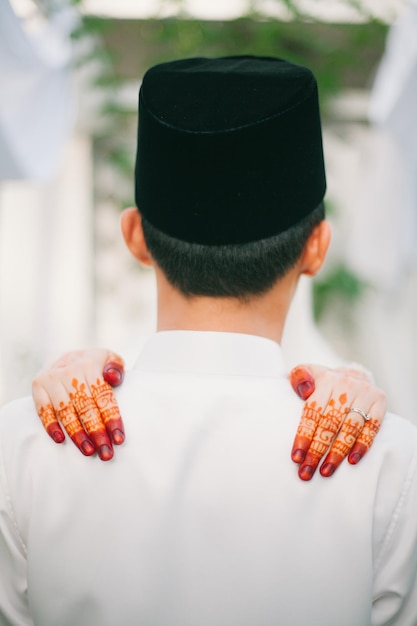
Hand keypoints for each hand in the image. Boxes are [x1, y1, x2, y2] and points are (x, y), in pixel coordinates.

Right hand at [32, 349, 124, 460]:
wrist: (69, 356)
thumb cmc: (95, 364)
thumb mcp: (110, 358)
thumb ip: (116, 367)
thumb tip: (112, 377)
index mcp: (90, 364)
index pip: (103, 396)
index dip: (112, 419)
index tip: (119, 440)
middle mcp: (70, 370)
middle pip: (85, 407)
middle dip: (97, 432)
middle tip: (106, 454)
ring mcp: (52, 378)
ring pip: (66, 411)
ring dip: (77, 434)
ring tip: (89, 451)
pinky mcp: (38, 385)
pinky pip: (43, 409)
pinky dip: (50, 425)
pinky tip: (59, 440)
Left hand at [289, 364, 385, 480]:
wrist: (353, 375)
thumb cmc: (323, 382)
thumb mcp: (307, 372)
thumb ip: (299, 377)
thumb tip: (305, 390)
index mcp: (327, 380)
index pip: (313, 411)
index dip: (304, 435)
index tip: (296, 457)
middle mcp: (347, 386)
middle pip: (330, 423)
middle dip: (317, 450)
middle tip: (306, 472)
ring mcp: (365, 394)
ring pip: (350, 428)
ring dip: (338, 452)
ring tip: (326, 471)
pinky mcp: (380, 402)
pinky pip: (372, 428)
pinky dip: (362, 445)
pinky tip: (352, 461)